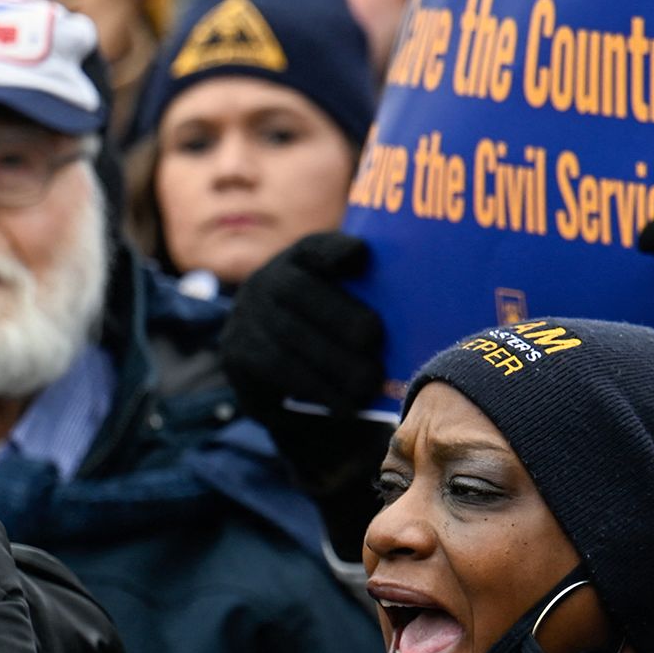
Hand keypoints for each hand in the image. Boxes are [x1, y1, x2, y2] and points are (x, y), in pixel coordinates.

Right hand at [225, 231, 387, 420]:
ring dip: (333, 363)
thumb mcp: (351, 311)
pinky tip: (345, 406)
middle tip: (376, 343)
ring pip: (288, 335)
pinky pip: (276, 369)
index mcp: (298, 261)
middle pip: (299, 291)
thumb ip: (374, 300)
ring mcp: (245, 315)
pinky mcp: (235, 352)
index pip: (314, 246)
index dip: (334, 248)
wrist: (285, 380)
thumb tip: (418, 301)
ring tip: (369, 384)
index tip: (361, 254)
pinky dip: (316, 388)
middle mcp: (266, 281)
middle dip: (342, 318)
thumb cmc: (335, 339)